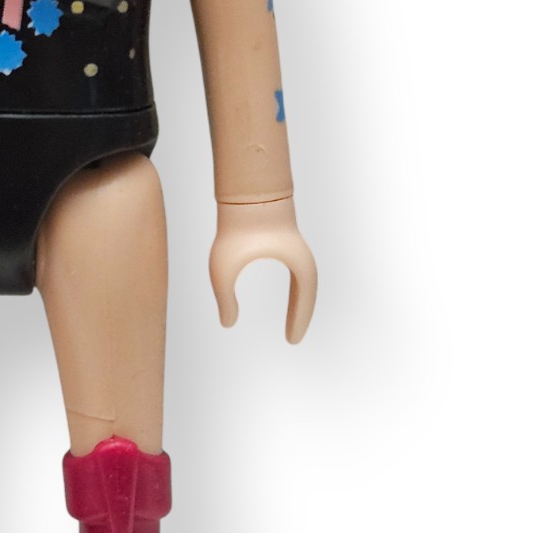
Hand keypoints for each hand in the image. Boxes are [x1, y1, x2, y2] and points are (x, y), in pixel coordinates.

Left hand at [209, 196, 317, 341]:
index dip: (299, 321)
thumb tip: (227, 323)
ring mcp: (295, 247)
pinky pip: (296, 271)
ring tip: (293, 322)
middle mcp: (301, 255)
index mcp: (297, 263)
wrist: (243, 191)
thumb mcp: (224, 268)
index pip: (305, 299)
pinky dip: (295, 288)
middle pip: (309, 292)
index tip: (291, 341)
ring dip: (300, 302)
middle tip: (293, 337)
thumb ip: (225, 298)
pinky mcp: (286, 240)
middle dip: (302, 315)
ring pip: (305, 282)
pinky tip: (288, 296)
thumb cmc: (235, 227)